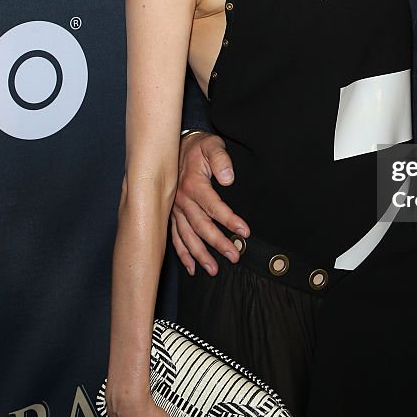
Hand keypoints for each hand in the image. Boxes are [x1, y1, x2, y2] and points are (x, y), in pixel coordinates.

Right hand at [171, 131, 247, 275]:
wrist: (175, 147)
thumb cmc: (199, 148)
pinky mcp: (171, 215)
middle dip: (218, 244)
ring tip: (214, 270)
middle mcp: (182, 201)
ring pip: (187, 237)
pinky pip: (175, 237)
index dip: (229, 220)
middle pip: (201, 227)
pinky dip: (183, 254)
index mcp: (193, 185)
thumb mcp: (212, 146)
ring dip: (200, 254)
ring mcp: (174, 210)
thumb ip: (221, 160)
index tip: (245, 232)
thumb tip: (229, 178)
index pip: (214, 207)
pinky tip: (192, 267)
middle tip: (234, 256)